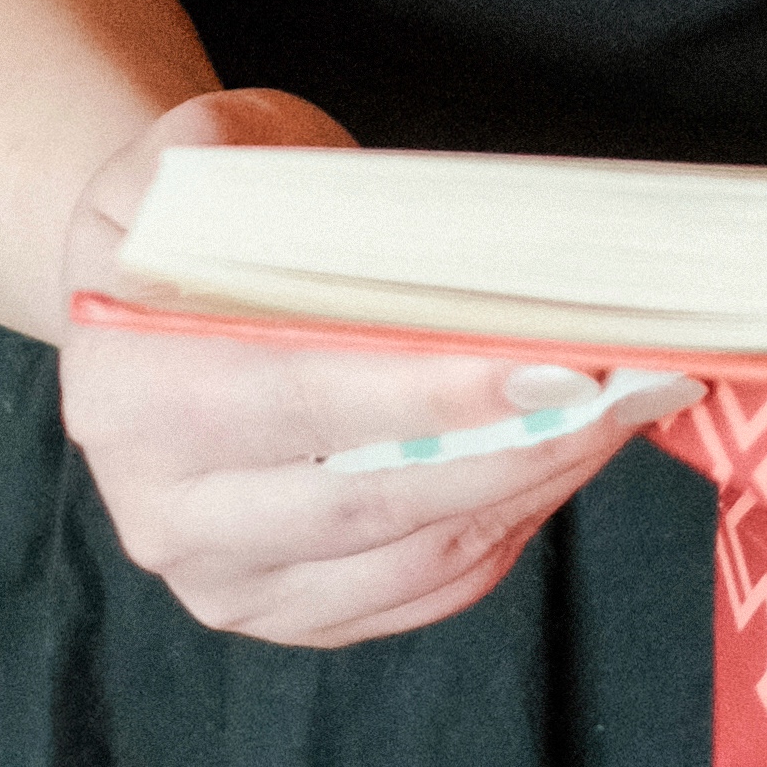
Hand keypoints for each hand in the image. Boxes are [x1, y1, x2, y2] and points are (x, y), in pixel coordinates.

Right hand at [57, 89, 700, 649]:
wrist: (136, 296)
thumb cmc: (196, 214)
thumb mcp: (210, 151)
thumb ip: (283, 182)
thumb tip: (424, 225)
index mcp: (132, 391)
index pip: (307, 401)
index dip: (438, 391)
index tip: (556, 363)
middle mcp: (166, 511)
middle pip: (375, 498)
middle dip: (521, 445)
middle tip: (634, 383)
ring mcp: (224, 578)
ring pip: (414, 556)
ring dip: (537, 485)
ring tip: (626, 409)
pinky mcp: (285, 614)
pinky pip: (421, 591)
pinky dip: (508, 531)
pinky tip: (564, 460)